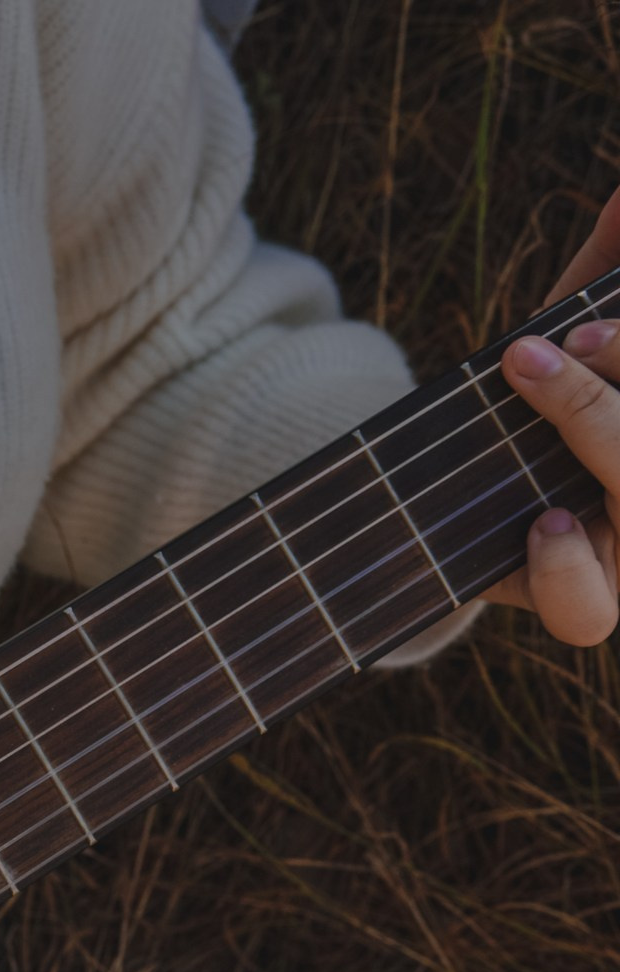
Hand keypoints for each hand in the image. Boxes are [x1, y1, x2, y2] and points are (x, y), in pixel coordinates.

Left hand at [490, 186, 619, 643]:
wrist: (461, 485)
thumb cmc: (552, 390)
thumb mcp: (580, 317)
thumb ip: (612, 263)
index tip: (586, 330)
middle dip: (602, 401)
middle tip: (536, 350)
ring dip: (598, 434)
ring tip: (534, 387)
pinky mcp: (580, 602)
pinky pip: (588, 612)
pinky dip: (567, 571)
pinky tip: (545, 521)